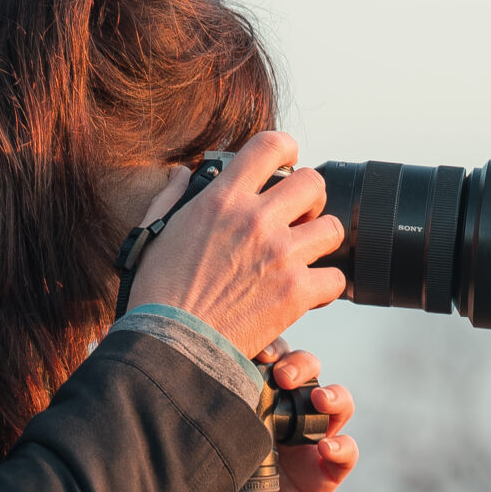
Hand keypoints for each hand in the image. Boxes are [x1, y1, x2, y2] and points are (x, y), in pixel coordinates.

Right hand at [127, 131, 345, 358]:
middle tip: (299, 215)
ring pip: (332, 228)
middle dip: (311, 197)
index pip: (270, 146)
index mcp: (223, 200)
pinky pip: (335, 279)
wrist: (171, 345)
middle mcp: (256, 220)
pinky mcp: (295, 293)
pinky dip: (326, 286)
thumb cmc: (159, 293)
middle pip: (313, 182)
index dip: (287, 148)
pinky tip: (308, 292)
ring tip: (304, 254)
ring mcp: (280, 255)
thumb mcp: (155, 233)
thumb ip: (172, 197)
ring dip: (320, 240)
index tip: (289, 159)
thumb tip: (181, 174)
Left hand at [188, 345, 356, 491]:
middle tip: (284, 375)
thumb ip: (187, 410)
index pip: (270, 359)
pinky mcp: (320, 479)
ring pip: (334, 405)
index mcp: (251, 400)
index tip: (255, 351)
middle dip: (302, 364)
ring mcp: (304, 446)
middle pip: (307, 372)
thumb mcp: (188, 444)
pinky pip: (344, 456)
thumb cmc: (195, 489)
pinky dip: (343, 447)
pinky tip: (326, 449)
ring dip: (333, 395)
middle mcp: (281, 416)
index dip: (270, 347)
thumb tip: (150, 354)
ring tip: (320, 399)